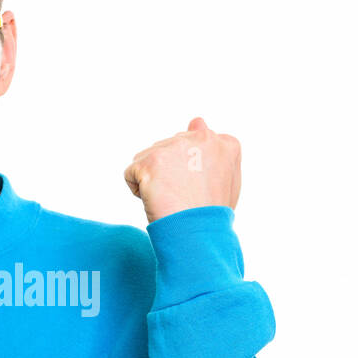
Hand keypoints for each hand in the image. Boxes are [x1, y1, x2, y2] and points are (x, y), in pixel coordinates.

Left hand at [124, 117, 241, 223]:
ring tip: (172, 200)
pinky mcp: (151, 160)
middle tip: (185, 197)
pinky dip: (138, 191)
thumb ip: (214, 152)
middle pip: (169, 150)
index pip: (193, 147)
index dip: (190, 173)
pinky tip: (157, 201)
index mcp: (225, 143)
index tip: (199, 191)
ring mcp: (176, 146)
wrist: (197, 237)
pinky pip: (131, 174)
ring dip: (154, 182)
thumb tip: (196, 121)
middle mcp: (203, 137)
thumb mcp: (226, 181)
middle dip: (170, 173)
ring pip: (148, 160)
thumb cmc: (211, 216)